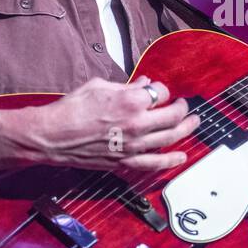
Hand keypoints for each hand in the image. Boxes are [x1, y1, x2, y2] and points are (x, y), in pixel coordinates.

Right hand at [0, 76, 200, 173]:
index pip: (160, 92)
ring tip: (194, 123)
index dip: (162, 90)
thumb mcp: (99, 86)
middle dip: (183, 108)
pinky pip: (154, 163)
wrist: (53, 136)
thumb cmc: (72, 108)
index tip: (157, 90)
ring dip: (186, 130)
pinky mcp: (125, 161)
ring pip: (170, 138)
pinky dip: (171, 161)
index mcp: (130, 100)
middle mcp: (137, 123)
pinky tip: (181, 156)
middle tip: (185, 106)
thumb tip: (145, 83)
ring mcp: (133, 145)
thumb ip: (127, 86)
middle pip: (173, 116)